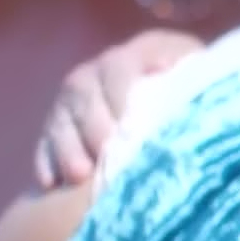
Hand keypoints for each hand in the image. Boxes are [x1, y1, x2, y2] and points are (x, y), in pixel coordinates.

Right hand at [36, 29, 202, 188]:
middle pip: (83, 95)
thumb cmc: (190, 84)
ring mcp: (70, 102)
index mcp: (131, 55)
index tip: (131, 122)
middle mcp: (94, 74)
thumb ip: (187, 70)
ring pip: (60, 121)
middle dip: (93, 127)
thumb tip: (170, 69)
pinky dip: (46, 163)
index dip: (121, 92)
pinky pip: (44, 144)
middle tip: (105, 154)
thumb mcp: (195, 71)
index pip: (119, 66)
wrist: (168, 91)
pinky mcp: (56, 129)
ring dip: (67, 149)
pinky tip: (51, 185)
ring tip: (79, 177)